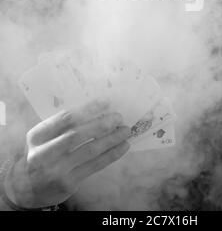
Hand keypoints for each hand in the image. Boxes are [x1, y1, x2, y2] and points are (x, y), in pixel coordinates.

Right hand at [5, 100, 130, 207]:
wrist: (27, 187)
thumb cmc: (41, 153)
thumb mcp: (42, 137)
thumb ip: (62, 125)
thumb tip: (97, 109)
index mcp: (37, 136)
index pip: (65, 118)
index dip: (88, 109)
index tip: (106, 102)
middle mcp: (44, 153)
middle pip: (78, 134)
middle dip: (102, 124)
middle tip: (118, 117)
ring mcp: (57, 170)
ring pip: (90, 150)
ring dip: (111, 139)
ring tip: (125, 131)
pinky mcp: (69, 183)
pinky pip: (95, 165)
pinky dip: (111, 154)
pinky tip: (122, 146)